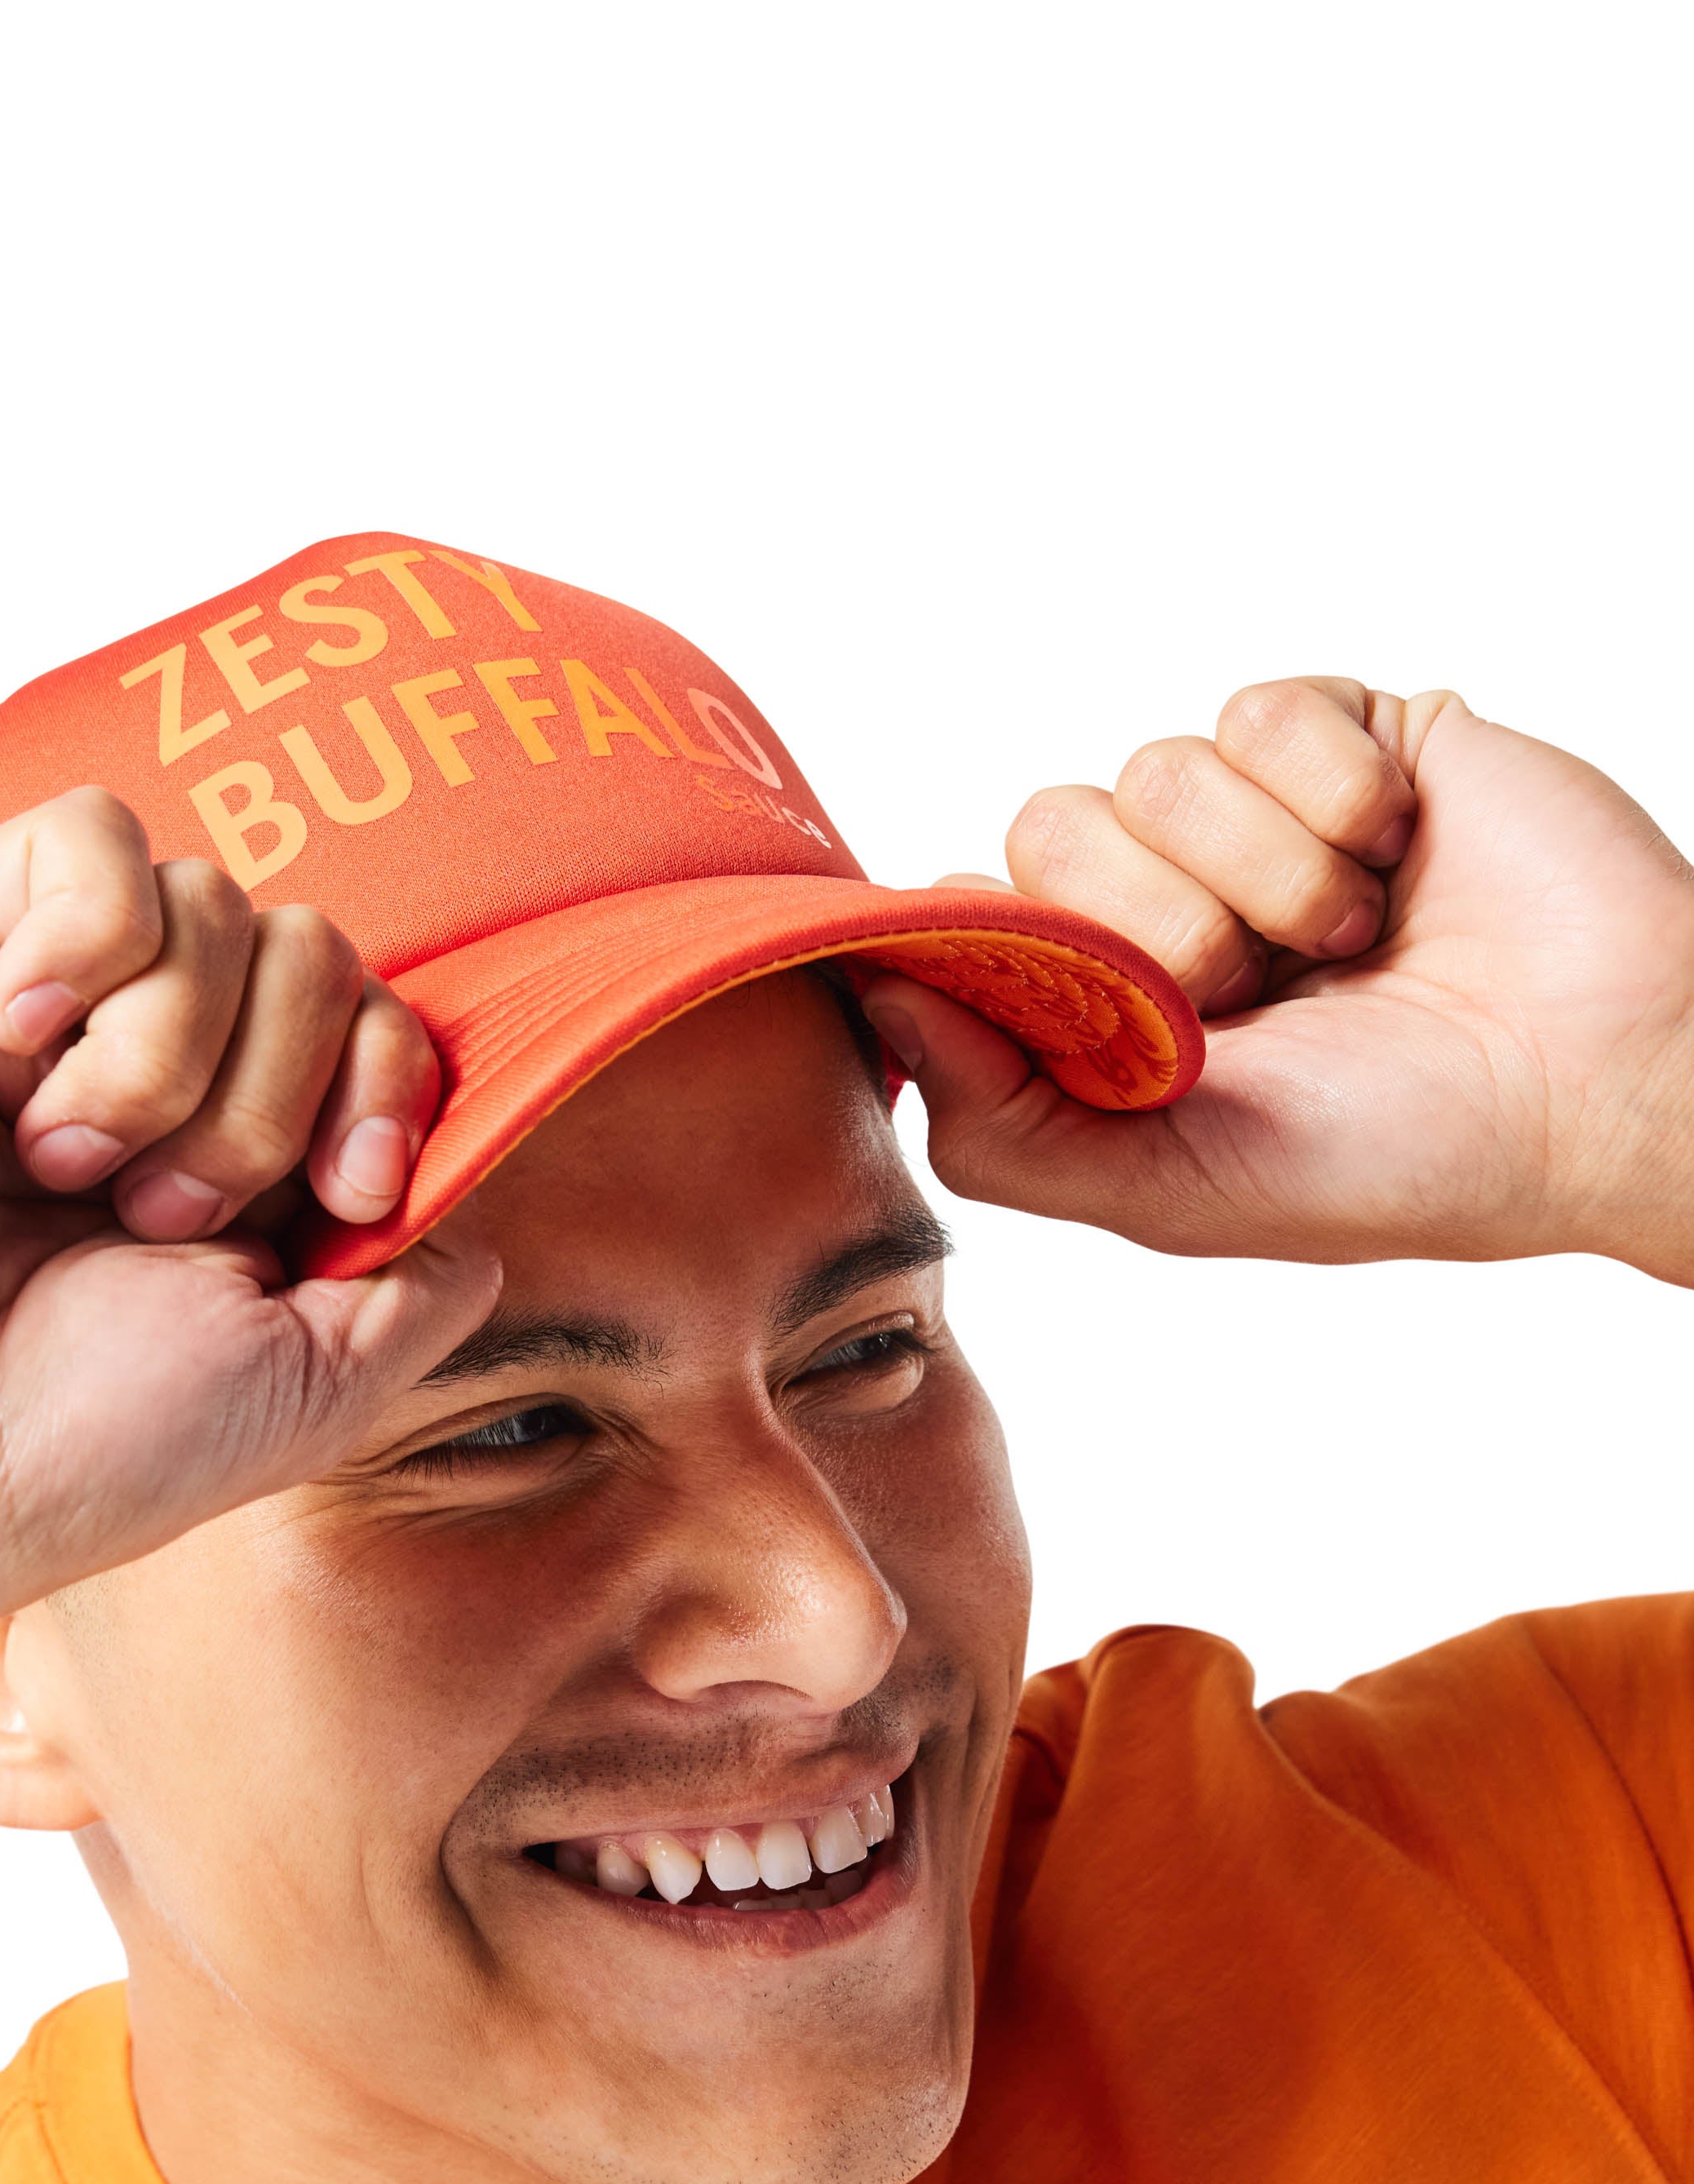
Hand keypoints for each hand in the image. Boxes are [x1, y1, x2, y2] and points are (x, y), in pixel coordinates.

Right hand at [0, 792, 497, 1757]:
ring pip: (214, 894)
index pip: (382, 1030)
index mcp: (243, 1168)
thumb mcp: (319, 1388)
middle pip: (317, 950)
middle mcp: (154, 1074)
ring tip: (74, 1170)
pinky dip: (87, 940)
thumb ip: (422, 1280)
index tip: (349, 1199)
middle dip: (270, 1098)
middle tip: (163, 1218)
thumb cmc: (80, 1448)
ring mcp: (50, 1008)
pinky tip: (20, 1046)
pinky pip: (89, 835)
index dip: (391, 1090)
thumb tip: (457, 1180)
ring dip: (172, 1055)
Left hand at [862, 681, 1693, 1281]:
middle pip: (1042, 833)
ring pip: (1147, 771)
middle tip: (1259, 992)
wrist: (1595, 1082)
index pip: (975, 928)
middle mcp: (1165, 908)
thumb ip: (1004, 1122)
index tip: (1102, 1009)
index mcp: (1110, 1017)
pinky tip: (1394, 858)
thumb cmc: (1398, 1158)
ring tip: (1351, 941)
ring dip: (1260, 875)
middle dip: (1156, 929)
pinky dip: (1329, 795)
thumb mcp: (1170, 1191)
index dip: (1013, 953)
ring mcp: (1252, 818)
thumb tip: (871, 998)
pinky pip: (1256, 708)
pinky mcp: (1343, 737)